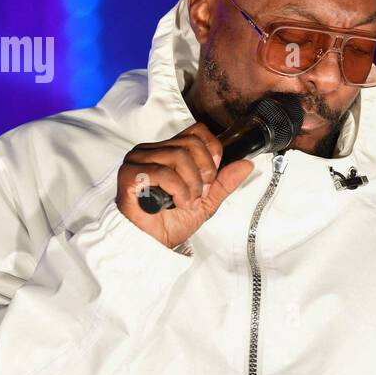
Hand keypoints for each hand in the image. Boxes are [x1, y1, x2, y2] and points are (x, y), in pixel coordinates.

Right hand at [116, 122, 253, 248]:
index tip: (211, 177)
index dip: (212, 152)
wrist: (152, 243)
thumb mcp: (206, 200)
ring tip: (187, 202)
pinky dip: (177, 190)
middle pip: (191, 143)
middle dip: (203, 173)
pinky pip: (162, 171)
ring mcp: (138, 160)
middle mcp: (152, 151)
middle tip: (199, 194)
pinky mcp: (129, 173)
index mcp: (169, 151)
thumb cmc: (171, 222)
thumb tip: (246, 164)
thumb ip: (224, 182)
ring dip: (191, 185)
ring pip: (179, 156)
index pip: (197, 132)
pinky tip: (176, 203)